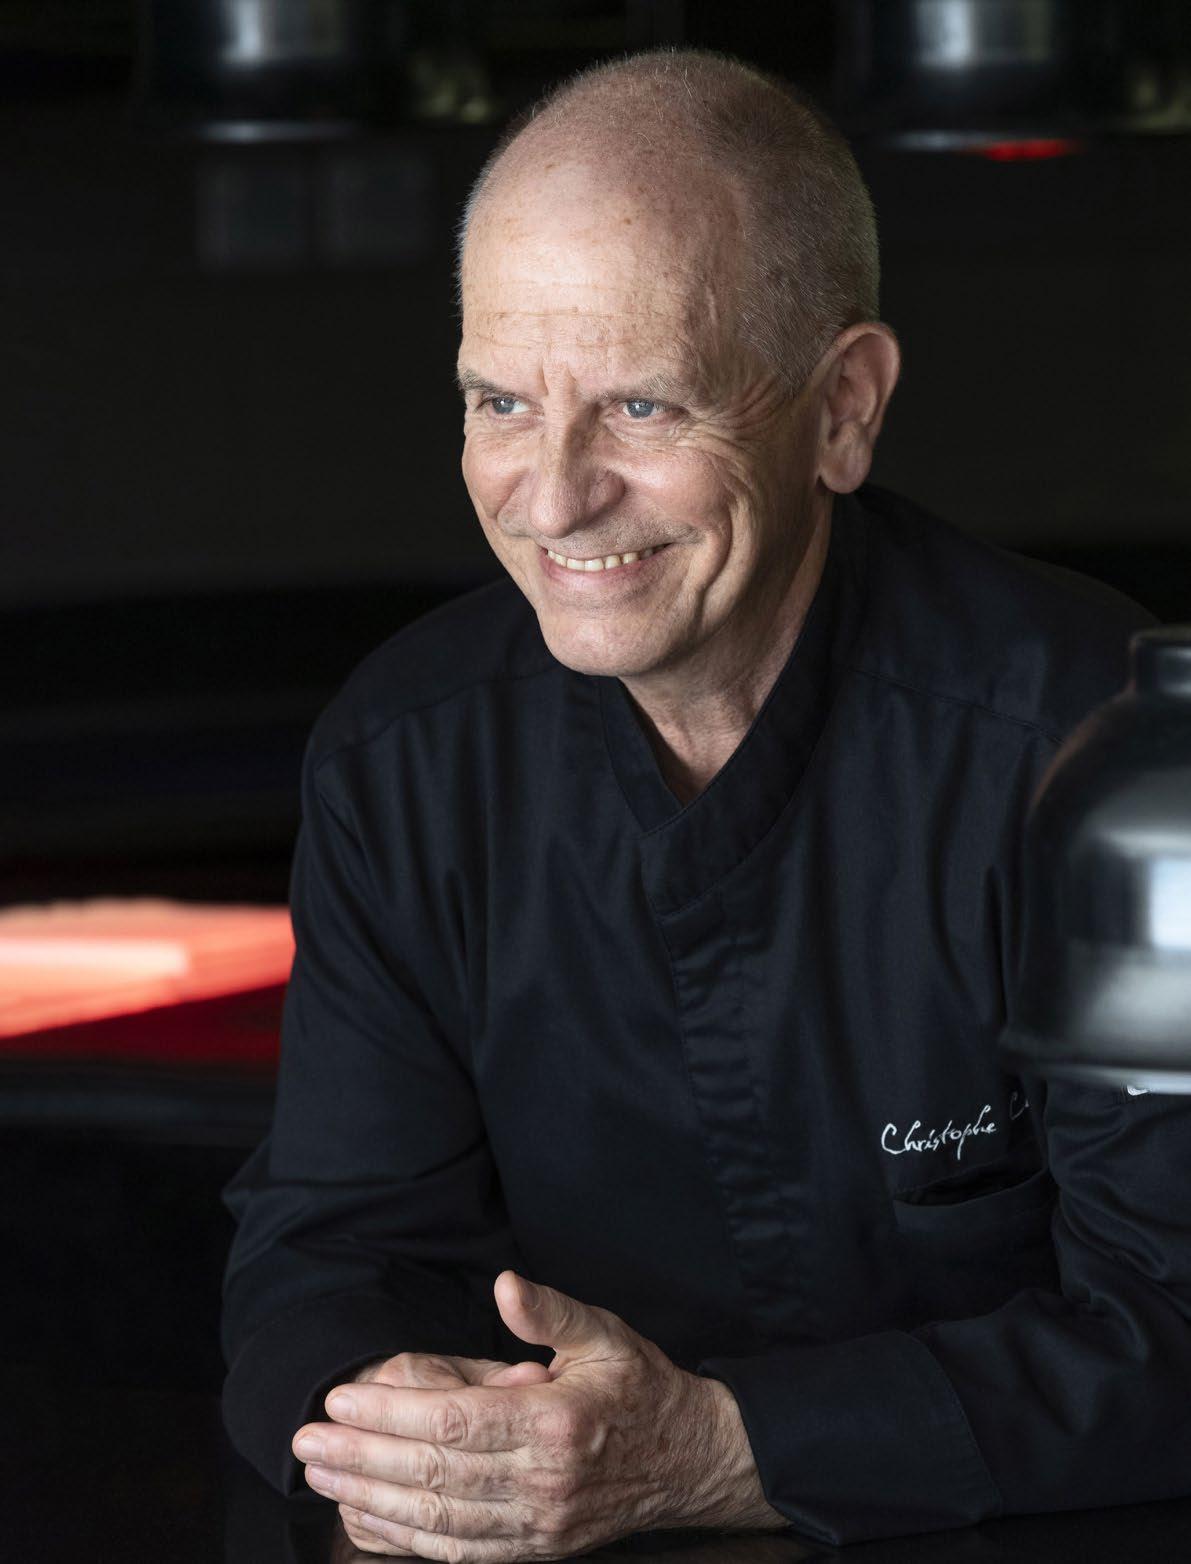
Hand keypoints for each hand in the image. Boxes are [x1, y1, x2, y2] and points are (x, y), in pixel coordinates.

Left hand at [292, 1271, 786, 1559]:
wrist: (691, 1460)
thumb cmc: (640, 1387)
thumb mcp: (604, 1333)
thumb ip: (549, 1312)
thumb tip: (504, 1284)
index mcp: (554, 1424)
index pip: (454, 1420)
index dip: (391, 1411)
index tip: (339, 1397)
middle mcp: (542, 1483)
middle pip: (434, 1474)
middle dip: (362, 1456)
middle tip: (306, 1439)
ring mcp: (538, 1525)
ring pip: (438, 1519)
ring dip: (371, 1499)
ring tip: (321, 1475)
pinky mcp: (536, 1549)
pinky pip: (459, 1551)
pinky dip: (406, 1538)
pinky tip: (368, 1518)